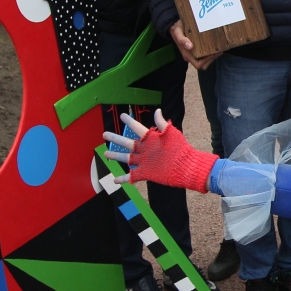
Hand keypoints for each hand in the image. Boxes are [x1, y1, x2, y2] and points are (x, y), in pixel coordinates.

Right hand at [103, 110, 217, 190]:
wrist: (186, 167)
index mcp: (150, 139)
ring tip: (105, 154)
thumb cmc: (180, 149)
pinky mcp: (145, 173)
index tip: (122, 115)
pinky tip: (114, 180)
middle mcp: (145, 150)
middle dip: (115, 139)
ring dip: (115, 156)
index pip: (137, 128)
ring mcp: (144, 162)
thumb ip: (162, 124)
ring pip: (126, 158)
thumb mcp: (171, 134)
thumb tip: (157, 111)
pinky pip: (131, 176)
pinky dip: (123, 178)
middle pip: (126, 143)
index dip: (129, 121)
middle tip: (104, 134)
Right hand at [171, 21, 219, 69]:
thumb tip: (189, 46)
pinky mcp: (196, 51)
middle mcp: (190, 57)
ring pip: (205, 62)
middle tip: (218, 50)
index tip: (214, 52)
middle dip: (212, 59)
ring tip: (218, 48)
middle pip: (204, 65)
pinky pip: (205, 56)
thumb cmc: (177, 29)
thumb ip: (181, 39)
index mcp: (187, 55)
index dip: (207, 61)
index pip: (199, 64)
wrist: (174, 26)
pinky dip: (211, 53)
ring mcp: (193, 55)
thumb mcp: (178, 31)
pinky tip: (214, 46)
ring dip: (212, 57)